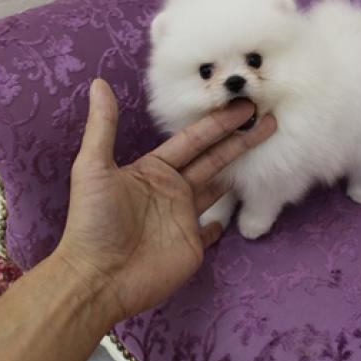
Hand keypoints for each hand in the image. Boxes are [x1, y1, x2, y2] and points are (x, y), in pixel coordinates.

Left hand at [54, 79, 275, 320]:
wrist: (98, 277)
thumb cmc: (94, 221)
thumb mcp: (93, 168)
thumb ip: (103, 126)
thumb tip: (98, 83)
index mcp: (154, 170)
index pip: (193, 141)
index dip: (218, 123)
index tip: (243, 106)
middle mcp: (173, 189)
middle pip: (213, 158)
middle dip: (239, 139)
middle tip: (267, 117)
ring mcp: (184, 217)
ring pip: (218, 186)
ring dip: (240, 169)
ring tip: (265, 150)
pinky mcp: (193, 245)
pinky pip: (213, 227)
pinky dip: (225, 218)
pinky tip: (239, 204)